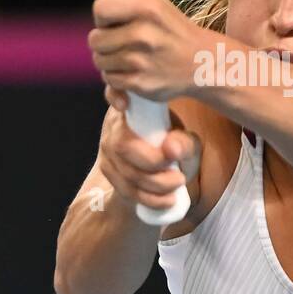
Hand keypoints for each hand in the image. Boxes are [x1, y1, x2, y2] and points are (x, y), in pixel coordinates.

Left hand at [88, 0, 203, 102]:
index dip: (103, 18)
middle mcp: (142, 34)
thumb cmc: (175, 31)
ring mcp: (140, 60)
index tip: (111, 23)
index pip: (100, 9)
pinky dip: (117, 78)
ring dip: (109, 61)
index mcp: (147, 8)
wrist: (203, 64)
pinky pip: (110, 80)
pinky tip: (132, 72)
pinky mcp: (140, 83)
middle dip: (103, 42)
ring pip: (100, 61)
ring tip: (127, 58)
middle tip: (119, 43)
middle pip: (95, 39)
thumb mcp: (159, 2)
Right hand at [101, 83, 202, 213]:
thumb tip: (171, 149)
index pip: (114, 93)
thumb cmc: (174, 148)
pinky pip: (126, 190)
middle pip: (122, 146)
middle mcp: (113, 128)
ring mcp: (107, 152)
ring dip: (156, 185)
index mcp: (131, 110)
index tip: (124, 105)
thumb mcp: (185, 142)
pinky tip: (169, 200)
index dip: (114, 96)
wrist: (161, 175)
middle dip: (153, 163)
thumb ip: (184, 142)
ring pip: (126, 172)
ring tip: (180, 183)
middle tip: (180, 172)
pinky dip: (150, 198)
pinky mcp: (109, 173)